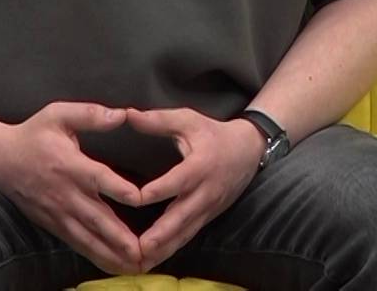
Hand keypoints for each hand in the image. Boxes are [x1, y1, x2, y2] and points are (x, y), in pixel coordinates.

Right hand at [0, 102, 145, 274]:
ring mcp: (59, 212)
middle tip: (143, 250)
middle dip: (119, 236)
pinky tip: (114, 266)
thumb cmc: (32, 134)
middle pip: (96, 217)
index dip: (118, 188)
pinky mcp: (54, 224)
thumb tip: (122, 114)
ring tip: (135, 265)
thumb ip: (90, 114)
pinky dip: (96, 256)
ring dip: (111, 252)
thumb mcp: (58, 114)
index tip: (139, 198)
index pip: (98, 178)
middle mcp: (66, 193)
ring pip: (88, 237)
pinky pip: (78, 243)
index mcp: (70, 164)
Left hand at [127, 107, 265, 271]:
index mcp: (200, 165)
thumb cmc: (213, 133)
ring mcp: (208, 207)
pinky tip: (155, 258)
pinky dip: (172, 248)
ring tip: (142, 261)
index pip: (178, 181)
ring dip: (165, 247)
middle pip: (182, 215)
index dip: (158, 190)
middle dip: (161, 233)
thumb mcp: (188, 120)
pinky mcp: (207, 216)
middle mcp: (205, 191)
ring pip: (186, 232)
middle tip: (140, 247)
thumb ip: (158, 120)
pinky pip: (189, 235)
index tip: (136, 199)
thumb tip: (128, 115)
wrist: (248, 150)